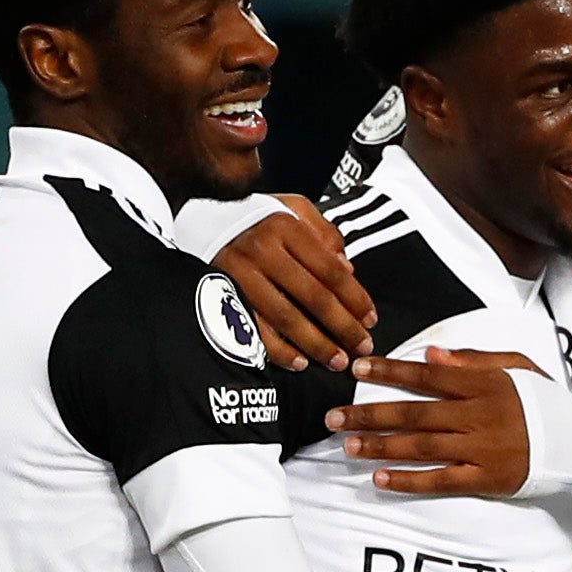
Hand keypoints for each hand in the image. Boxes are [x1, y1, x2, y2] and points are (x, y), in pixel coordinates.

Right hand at [213, 197, 376, 370]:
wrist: (201, 218)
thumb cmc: (257, 217)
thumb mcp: (293, 209)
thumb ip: (324, 234)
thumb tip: (348, 270)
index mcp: (284, 227)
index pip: (330, 269)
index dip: (355, 298)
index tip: (370, 320)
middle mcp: (262, 250)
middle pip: (313, 296)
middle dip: (342, 327)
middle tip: (361, 346)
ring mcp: (240, 274)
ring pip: (285, 317)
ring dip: (315, 344)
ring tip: (337, 361)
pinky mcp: (222, 295)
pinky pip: (254, 329)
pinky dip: (278, 350)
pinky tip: (299, 362)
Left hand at [330, 347, 536, 495]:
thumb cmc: (546, 401)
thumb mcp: (517, 366)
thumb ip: (474, 359)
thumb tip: (432, 356)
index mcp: (482, 384)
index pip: (426, 377)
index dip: (389, 371)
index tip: (357, 369)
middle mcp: (476, 415)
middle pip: (413, 414)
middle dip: (369, 415)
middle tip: (334, 418)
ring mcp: (480, 449)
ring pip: (421, 447)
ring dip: (381, 447)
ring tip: (348, 446)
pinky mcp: (485, 479)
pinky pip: (440, 481)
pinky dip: (409, 481)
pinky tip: (380, 479)